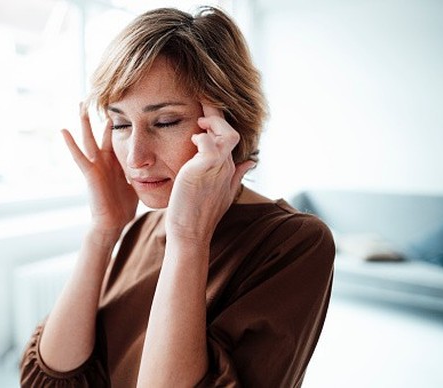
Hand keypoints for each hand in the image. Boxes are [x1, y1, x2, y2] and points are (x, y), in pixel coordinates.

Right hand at [62, 104, 138, 237]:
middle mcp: (104, 160)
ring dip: (85, 122)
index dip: (119, 121)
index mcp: (116, 160)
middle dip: (100, 115)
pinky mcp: (90, 173)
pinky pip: (79, 156)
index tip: (122, 103)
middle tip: (97, 96)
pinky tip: (63, 131)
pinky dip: (71, 144)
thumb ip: (141, 171)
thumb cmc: (124, 205)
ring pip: (89, 138)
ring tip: (81, 103)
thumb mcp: (136, 182)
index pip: (117, 136)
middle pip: (101, 132)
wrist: (114, 222)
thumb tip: (157, 165)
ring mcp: (96, 165)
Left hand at [166, 103, 254, 244]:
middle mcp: (227, 165)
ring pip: (227, 134)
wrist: (190, 233)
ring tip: (199, 122)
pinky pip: (210, 144)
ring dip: (213, 123)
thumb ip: (236, 174)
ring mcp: (218, 167)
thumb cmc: (200, 214)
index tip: (206, 110)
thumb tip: (252, 160)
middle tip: (201, 104)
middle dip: (217, 114)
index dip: (219, 121)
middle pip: (230, 130)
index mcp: (228, 167)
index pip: (229, 136)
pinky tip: (195, 138)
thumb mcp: (223, 191)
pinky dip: (203, 137)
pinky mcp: (204, 169)